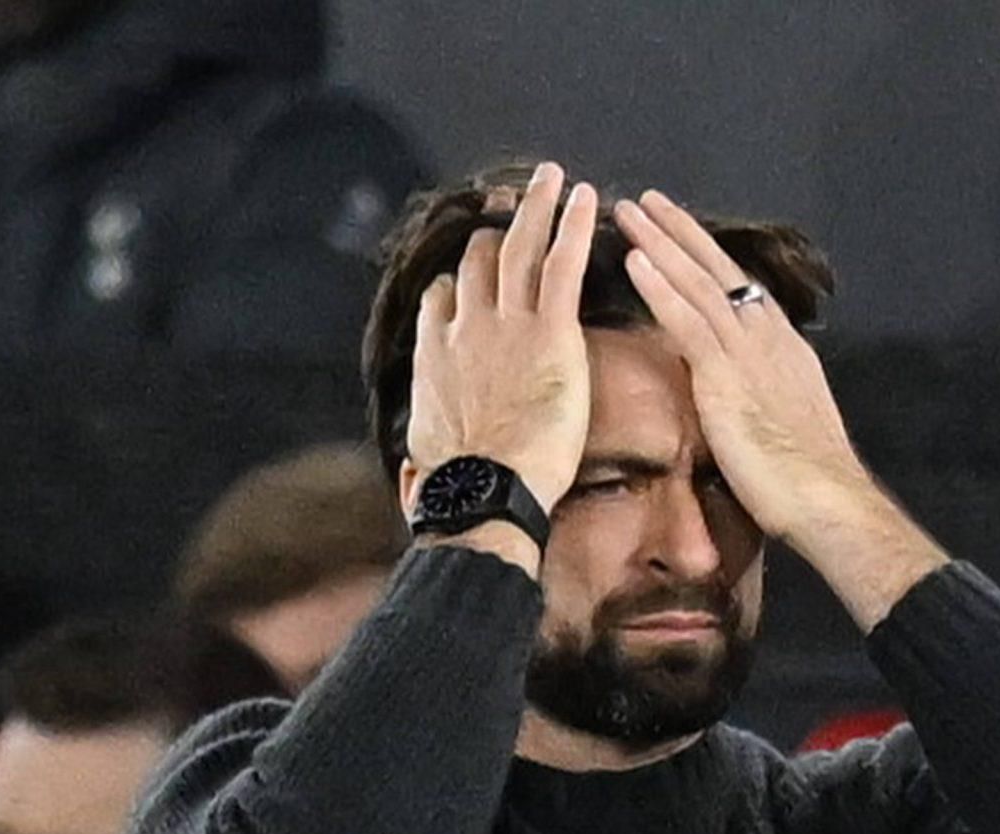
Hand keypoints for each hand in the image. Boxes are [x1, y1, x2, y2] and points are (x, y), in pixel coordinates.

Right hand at [406, 164, 597, 515]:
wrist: (483, 492)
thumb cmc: (460, 487)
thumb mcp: (428, 451)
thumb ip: (428, 436)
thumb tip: (416, 468)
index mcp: (436, 353)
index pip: (443, 297)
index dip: (460, 277)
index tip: (473, 265)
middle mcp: (465, 327)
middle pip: (479, 261)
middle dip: (497, 227)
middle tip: (512, 201)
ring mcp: (506, 325)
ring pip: (518, 248)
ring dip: (535, 206)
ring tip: (549, 177)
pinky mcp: (549, 333)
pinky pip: (561, 263)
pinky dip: (572, 224)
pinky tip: (583, 196)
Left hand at [613, 191, 947, 627]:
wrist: (826, 499)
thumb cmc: (806, 479)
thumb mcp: (784, 421)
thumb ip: (760, 396)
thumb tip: (742, 394)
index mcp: (781, 347)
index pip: (739, 290)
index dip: (707, 258)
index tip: (681, 233)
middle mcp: (766, 337)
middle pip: (717, 271)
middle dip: (680, 233)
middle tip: (648, 201)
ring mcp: (748, 352)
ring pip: (697, 283)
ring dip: (660, 243)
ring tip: (630, 211)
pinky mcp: (727, 375)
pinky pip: (687, 320)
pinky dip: (660, 287)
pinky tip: (635, 259)